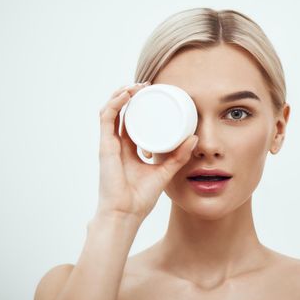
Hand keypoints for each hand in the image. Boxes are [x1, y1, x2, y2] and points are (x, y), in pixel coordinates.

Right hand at [96, 82, 197, 221]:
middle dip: (131, 96)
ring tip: (137, 85)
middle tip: (147, 86)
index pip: (133, 122)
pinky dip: (116, 103)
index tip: (155, 95)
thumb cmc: (140, 198)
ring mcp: (110, 144)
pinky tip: (126, 94)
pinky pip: (107, 118)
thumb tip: (194, 139)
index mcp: (129, 150)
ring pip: (112, 110)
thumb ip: (178, 157)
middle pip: (122, 113)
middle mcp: (118, 144)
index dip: (141, 107)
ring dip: (122, 94)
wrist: (125, 214)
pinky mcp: (105, 145)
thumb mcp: (165, 172)